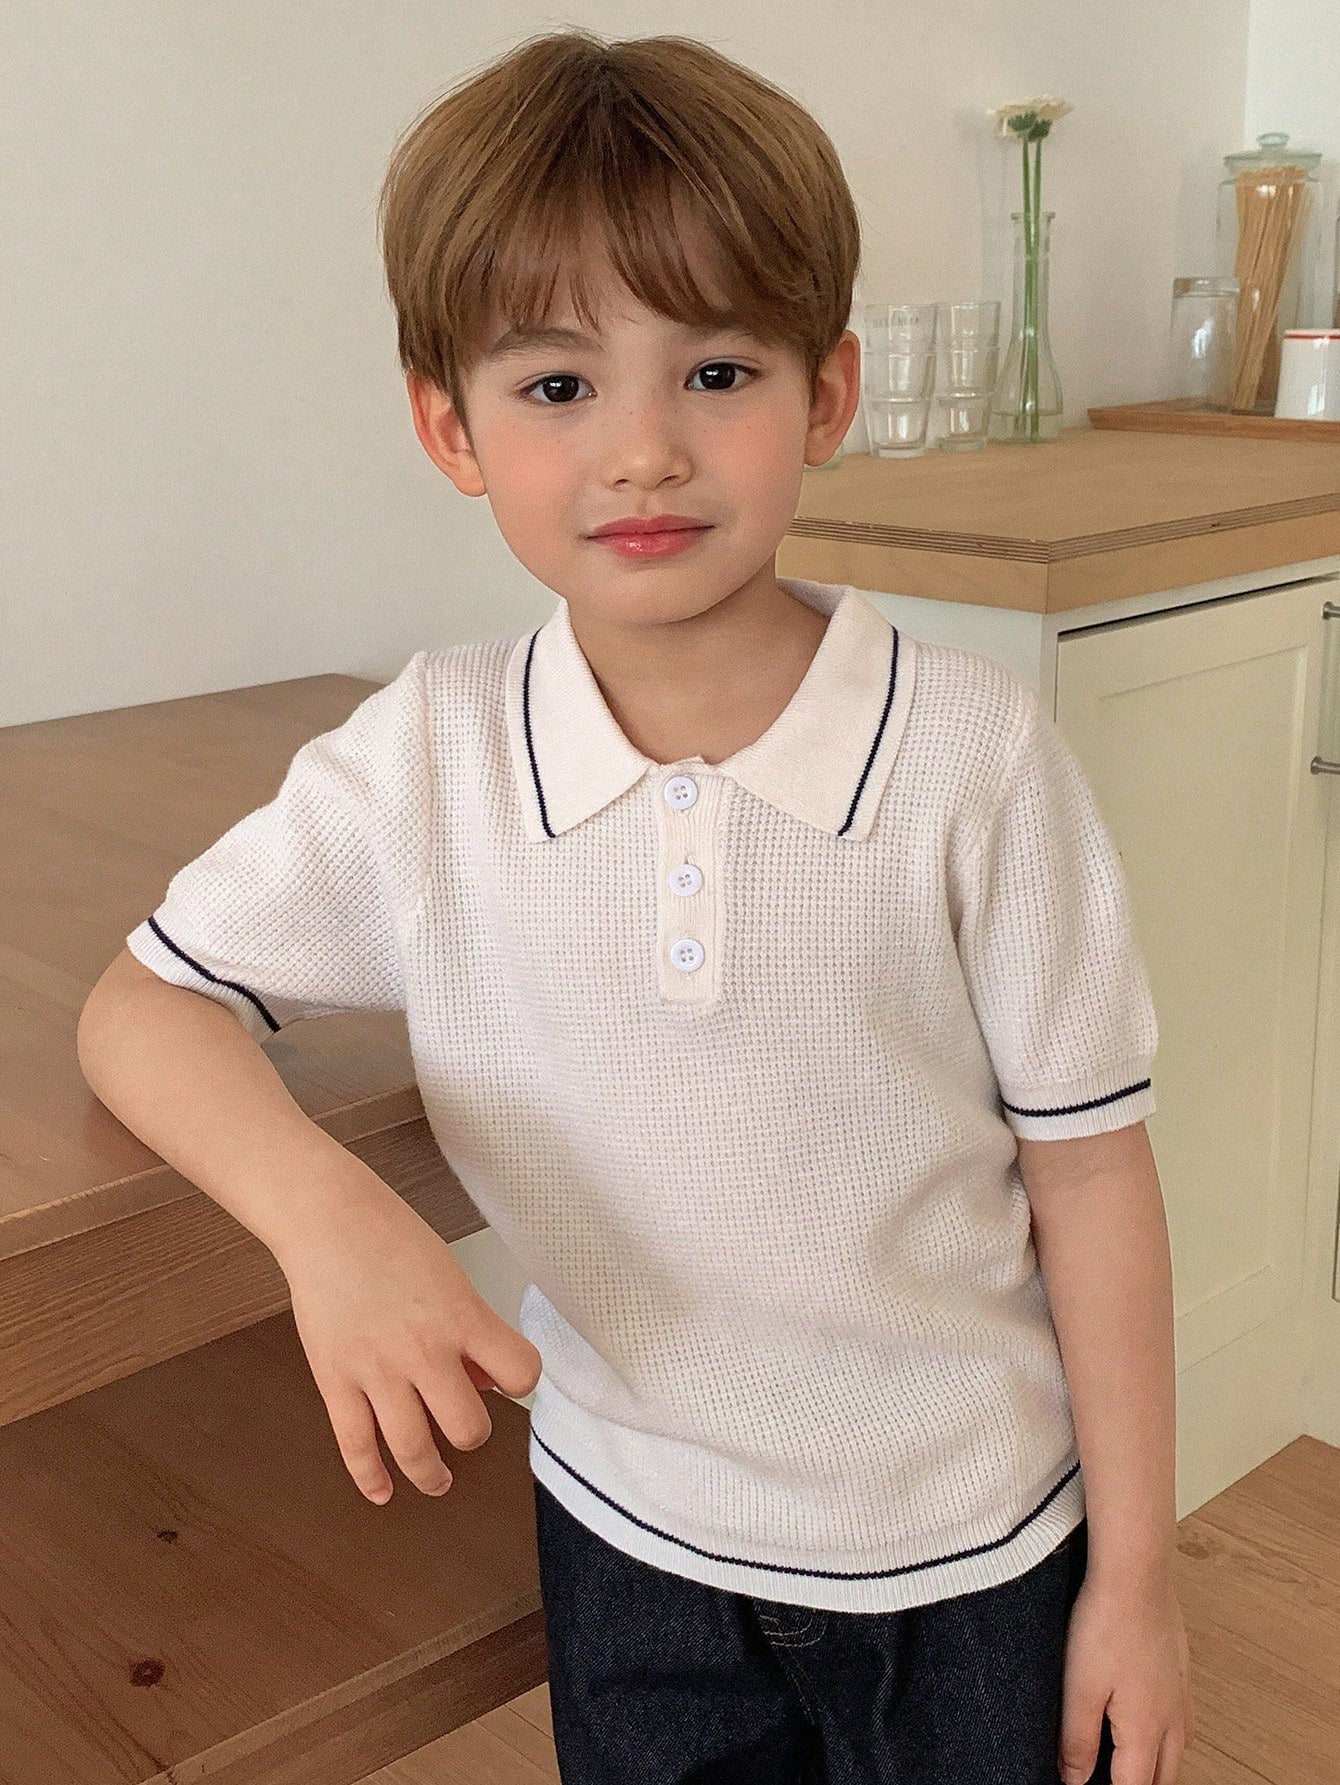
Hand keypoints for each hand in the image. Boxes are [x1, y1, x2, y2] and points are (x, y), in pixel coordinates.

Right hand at [274, 1172, 543, 1503]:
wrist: (328, 1220)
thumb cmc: (392, 1237)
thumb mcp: (450, 1275)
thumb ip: (469, 1328)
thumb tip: (480, 1379)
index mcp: (463, 1317)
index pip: (520, 1373)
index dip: (521, 1381)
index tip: (511, 1382)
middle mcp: (425, 1351)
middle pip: (468, 1428)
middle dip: (472, 1433)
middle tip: (464, 1428)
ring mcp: (377, 1371)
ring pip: (415, 1450)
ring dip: (432, 1475)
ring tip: (437, 1480)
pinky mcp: (335, 1381)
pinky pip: (356, 1446)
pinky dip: (371, 1478)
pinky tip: (383, 1492)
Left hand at [1058, 1569, 1194, 1784]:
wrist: (1137, 1573)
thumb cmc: (1107, 1624)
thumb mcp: (1080, 1687)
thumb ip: (1078, 1739)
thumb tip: (1075, 1779)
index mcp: (1145, 1730)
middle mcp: (1171, 1718)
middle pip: (1164, 1777)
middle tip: (1115, 1780)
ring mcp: (1180, 1693)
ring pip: (1178, 1750)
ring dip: (1159, 1766)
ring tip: (1134, 1765)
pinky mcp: (1179, 1669)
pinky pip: (1182, 1719)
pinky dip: (1169, 1736)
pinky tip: (1154, 1721)